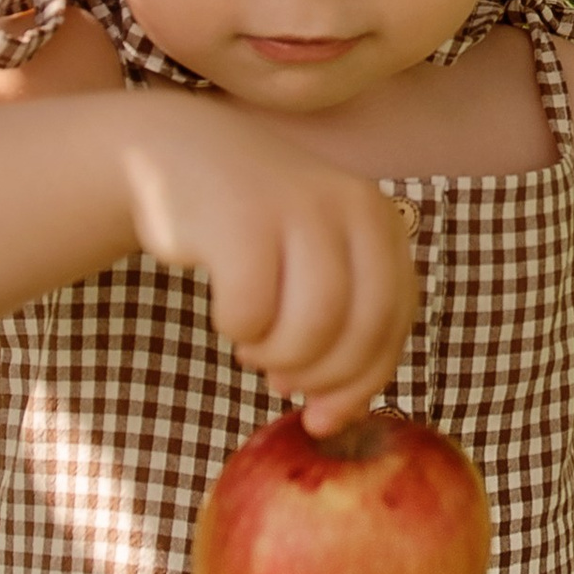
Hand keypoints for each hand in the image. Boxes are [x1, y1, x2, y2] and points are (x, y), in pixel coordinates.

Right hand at [116, 99, 417, 431]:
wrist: (178, 153)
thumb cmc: (254, 228)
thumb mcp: (315, 265)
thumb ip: (342, 328)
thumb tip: (336, 420)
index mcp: (382, 223)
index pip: (395, 324)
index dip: (362, 382)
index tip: (321, 414)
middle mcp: (354, 206)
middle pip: (363, 330)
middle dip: (321, 377)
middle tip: (281, 380)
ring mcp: (300, 207)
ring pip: (313, 328)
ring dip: (278, 357)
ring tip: (254, 346)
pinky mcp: (243, 217)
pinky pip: (251, 313)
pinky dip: (239, 331)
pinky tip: (231, 316)